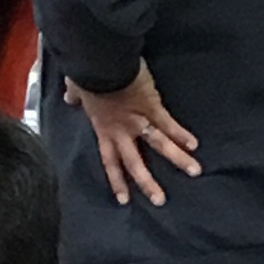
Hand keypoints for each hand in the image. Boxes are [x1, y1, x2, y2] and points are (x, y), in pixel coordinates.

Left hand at [66, 65, 199, 207]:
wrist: (100, 63)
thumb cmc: (87, 74)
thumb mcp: (77, 87)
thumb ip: (75, 95)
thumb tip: (69, 98)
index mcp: (104, 130)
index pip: (110, 162)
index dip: (117, 182)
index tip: (124, 200)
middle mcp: (123, 132)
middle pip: (136, 164)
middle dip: (148, 184)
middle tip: (160, 201)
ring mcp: (139, 121)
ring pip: (160, 145)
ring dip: (178, 159)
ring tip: (195, 171)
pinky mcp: (153, 106)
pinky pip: (169, 123)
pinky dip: (182, 133)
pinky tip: (194, 145)